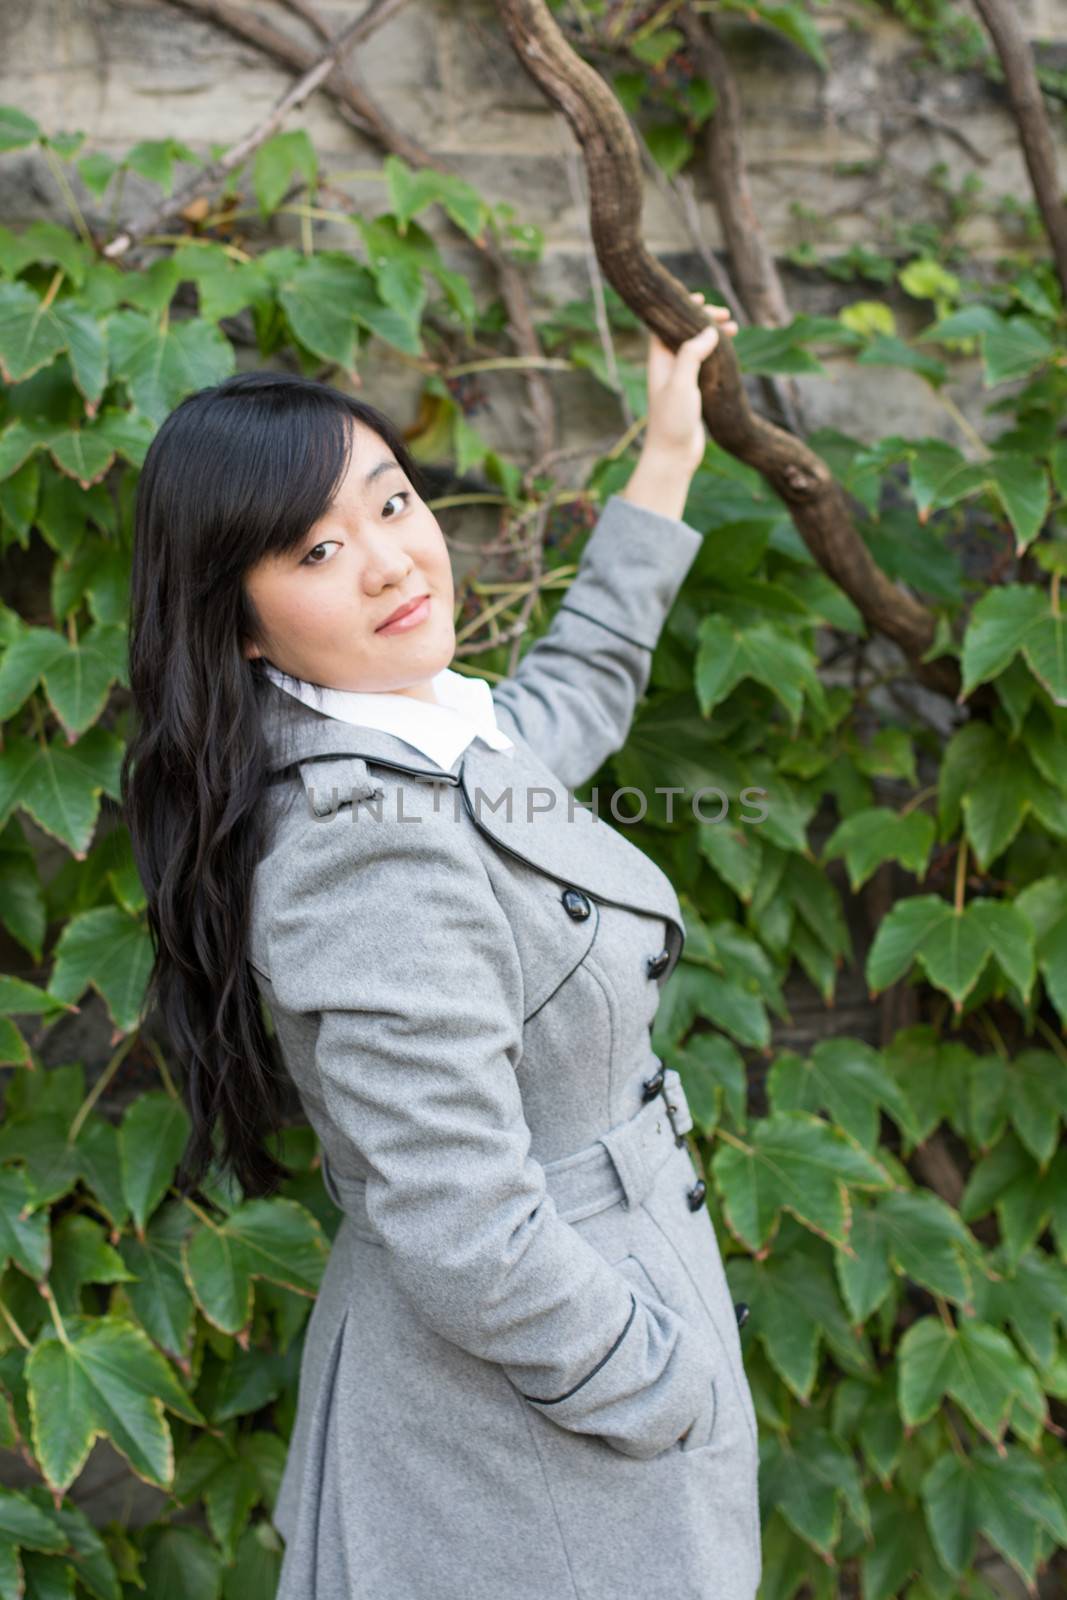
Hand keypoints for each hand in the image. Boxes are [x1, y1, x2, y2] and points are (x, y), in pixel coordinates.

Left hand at [643, 289, 737, 477]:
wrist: (672, 457)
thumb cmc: (672, 422)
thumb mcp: (681, 385)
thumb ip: (691, 355)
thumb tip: (709, 330)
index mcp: (660, 360)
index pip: (666, 324)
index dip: (681, 308)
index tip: (701, 299)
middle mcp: (669, 368)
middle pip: (684, 333)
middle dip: (704, 321)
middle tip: (728, 317)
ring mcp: (681, 381)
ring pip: (698, 349)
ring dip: (713, 337)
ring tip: (735, 331)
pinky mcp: (693, 394)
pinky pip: (706, 366)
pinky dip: (718, 355)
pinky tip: (731, 355)